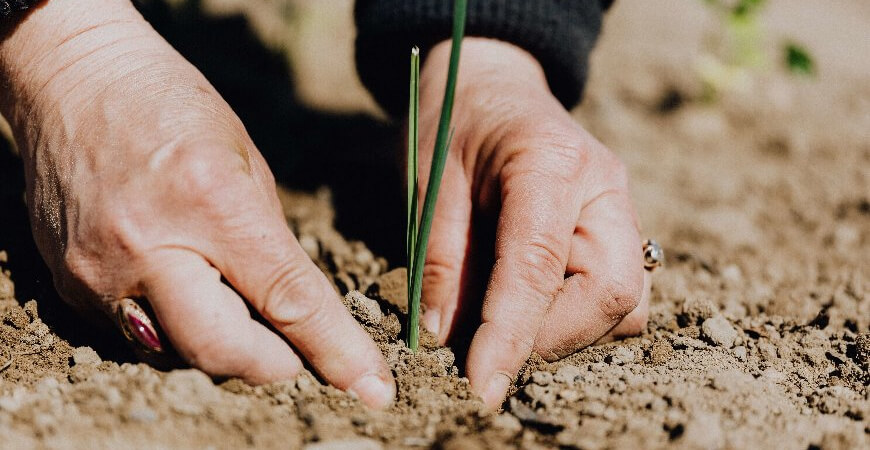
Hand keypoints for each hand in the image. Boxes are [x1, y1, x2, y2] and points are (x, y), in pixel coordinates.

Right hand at [0, 0, 393, 407]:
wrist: (74, 81)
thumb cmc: (173, 108)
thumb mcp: (247, 162)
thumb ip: (272, 244)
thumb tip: (298, 313)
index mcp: (211, 202)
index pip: (287, 300)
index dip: (336, 352)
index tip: (372, 389)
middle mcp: (149, 247)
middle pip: (225, 352)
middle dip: (275, 365)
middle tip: (296, 351)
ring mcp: (100, 273)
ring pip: (180, 356)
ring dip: (224, 346)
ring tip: (232, 300)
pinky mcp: (70, 286)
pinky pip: (138, 338)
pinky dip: (175, 328)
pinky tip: (183, 286)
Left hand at [416, 38, 649, 408]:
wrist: (493, 85)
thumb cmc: (454, 122)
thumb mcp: (429, 181)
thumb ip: (439, 256)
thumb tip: (445, 336)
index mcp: (551, 162)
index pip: (539, 266)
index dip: (510, 334)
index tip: (481, 384)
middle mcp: (604, 187)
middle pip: (612, 293)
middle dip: (551, 339)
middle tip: (489, 347)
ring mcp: (621, 209)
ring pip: (626, 304)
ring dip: (567, 332)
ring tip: (506, 322)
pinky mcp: (619, 231)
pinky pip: (618, 294)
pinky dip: (577, 317)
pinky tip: (530, 304)